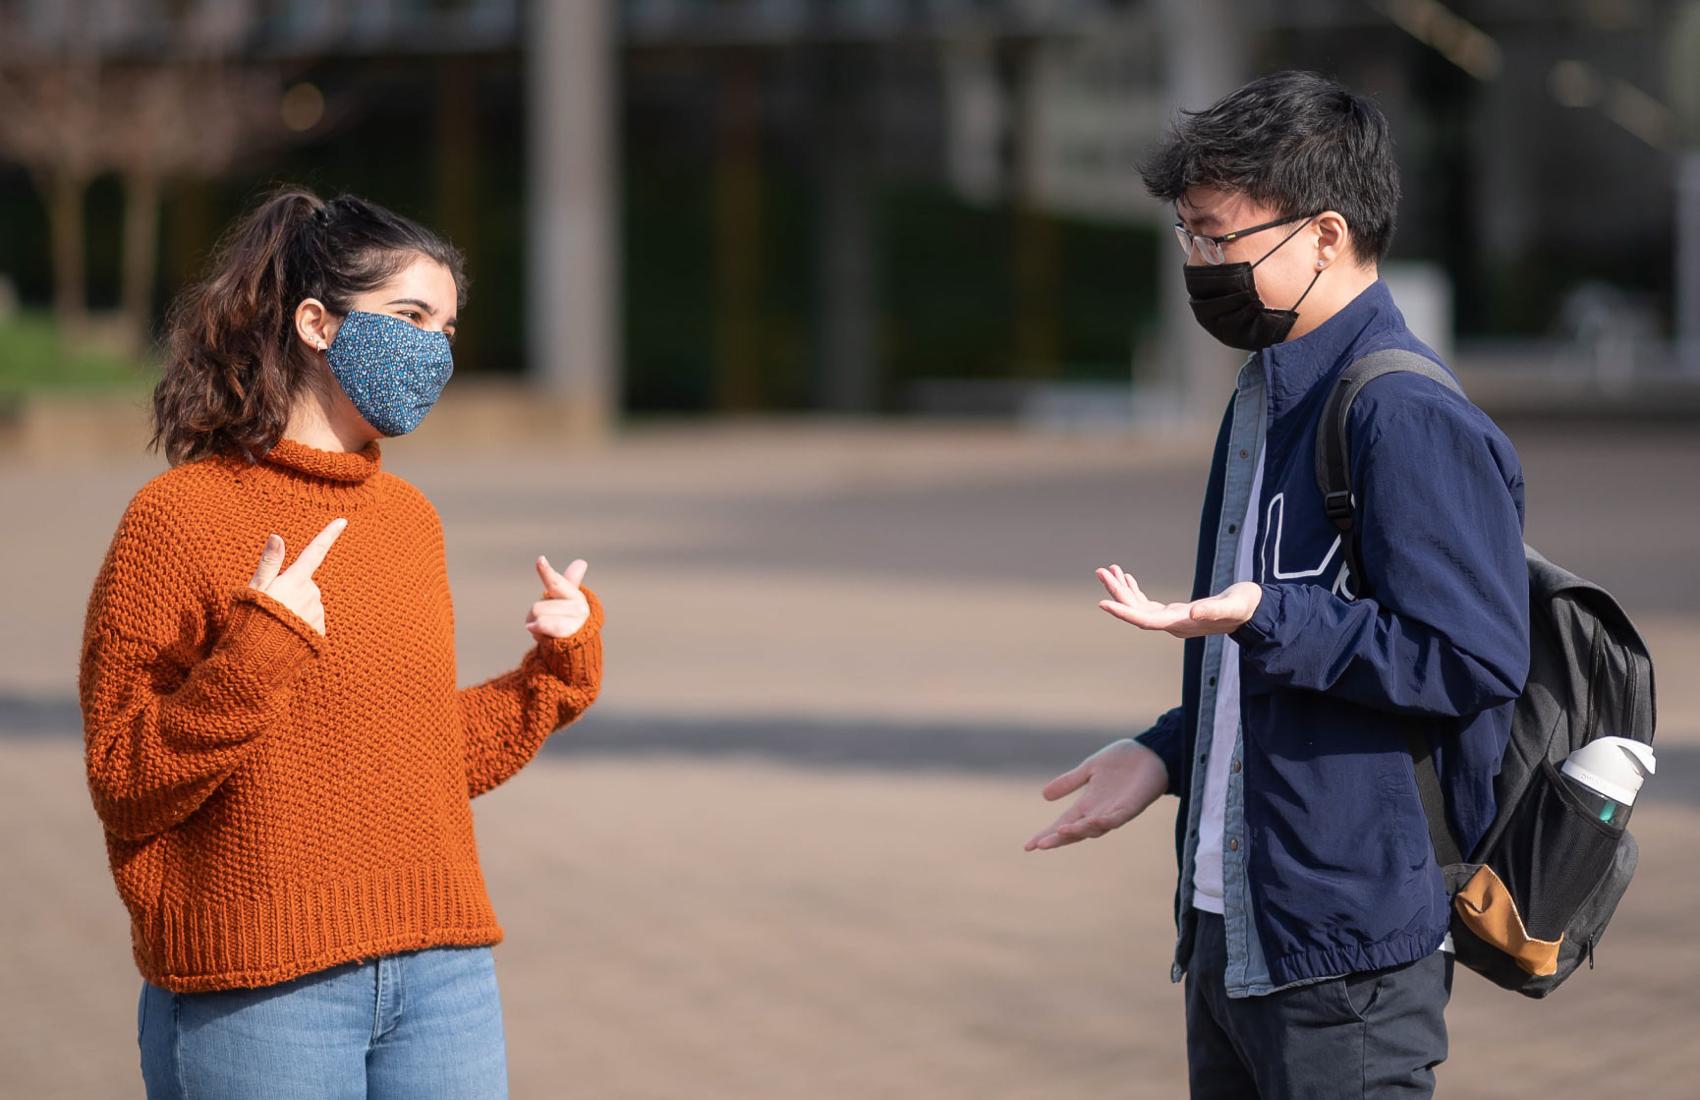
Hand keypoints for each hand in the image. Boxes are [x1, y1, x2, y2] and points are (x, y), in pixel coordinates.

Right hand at [247, 518, 346, 635]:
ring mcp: (318, 614)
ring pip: (309, 603)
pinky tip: (287, 635)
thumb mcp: (256, 589)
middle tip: (271, 605)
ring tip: (276, 623)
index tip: (343, 520)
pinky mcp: (320, 632)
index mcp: (295, 580)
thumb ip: (269, 562)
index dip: (329, 535)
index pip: (315, 552)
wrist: (258, 659)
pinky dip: (301, 625)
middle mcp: (311, 594)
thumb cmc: (251, 620)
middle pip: (306, 583)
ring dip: (296, 609)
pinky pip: (312, 622)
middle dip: (292, 590)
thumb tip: (277, 536)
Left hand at [526, 555, 591, 640]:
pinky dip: (538, 632)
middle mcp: (578, 606)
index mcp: (574, 595)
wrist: (577, 648)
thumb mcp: (565, 601)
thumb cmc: (567, 621)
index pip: (556, 582)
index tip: (540, 560)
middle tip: (546, 623)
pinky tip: (546, 638)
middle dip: (534, 617)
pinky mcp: (568, 633)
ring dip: (535, 626)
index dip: (546, 571)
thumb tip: (581, 562)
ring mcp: (575, 621)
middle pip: (537, 607)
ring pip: (538, 617)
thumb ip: (568, 581)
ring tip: (547, 631)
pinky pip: (542, 627)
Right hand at [1025, 739, 1167, 851]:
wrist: (1151, 752)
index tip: (1028, 845)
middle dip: (1058, 839)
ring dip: (1078, 831)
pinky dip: (1104, 822)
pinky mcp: (1131, 807)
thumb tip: (1044, 795)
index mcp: (1087, 804)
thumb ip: (1069, 782)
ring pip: (1094, 829)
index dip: (1046, 834)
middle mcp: (1099, 812)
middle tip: (1040, 844)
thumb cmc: (1122, 760)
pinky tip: (1092, 821)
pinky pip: (1116, 819)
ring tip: (1060, 831)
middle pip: (1075, 831)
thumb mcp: (1089, 768)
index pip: (1063, 823)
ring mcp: (1115, 812)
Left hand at [1095, 564, 1261, 638]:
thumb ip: (1214, 609)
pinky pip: (1148, 603)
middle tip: (1100, 571)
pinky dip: (1135, 590)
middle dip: (1117, 592)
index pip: (1145, 621)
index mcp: (1181, 624)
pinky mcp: (1176, 612)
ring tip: (1108, 570)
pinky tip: (1127, 577)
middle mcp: (1172, 624)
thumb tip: (1194, 612)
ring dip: (1123, 589)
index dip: (1123, 612)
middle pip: (1137, 611)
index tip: (1103, 603)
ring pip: (1139, 606)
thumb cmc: (1245, 607)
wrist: (1254, 612)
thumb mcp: (1232, 606)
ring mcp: (1173, 619)